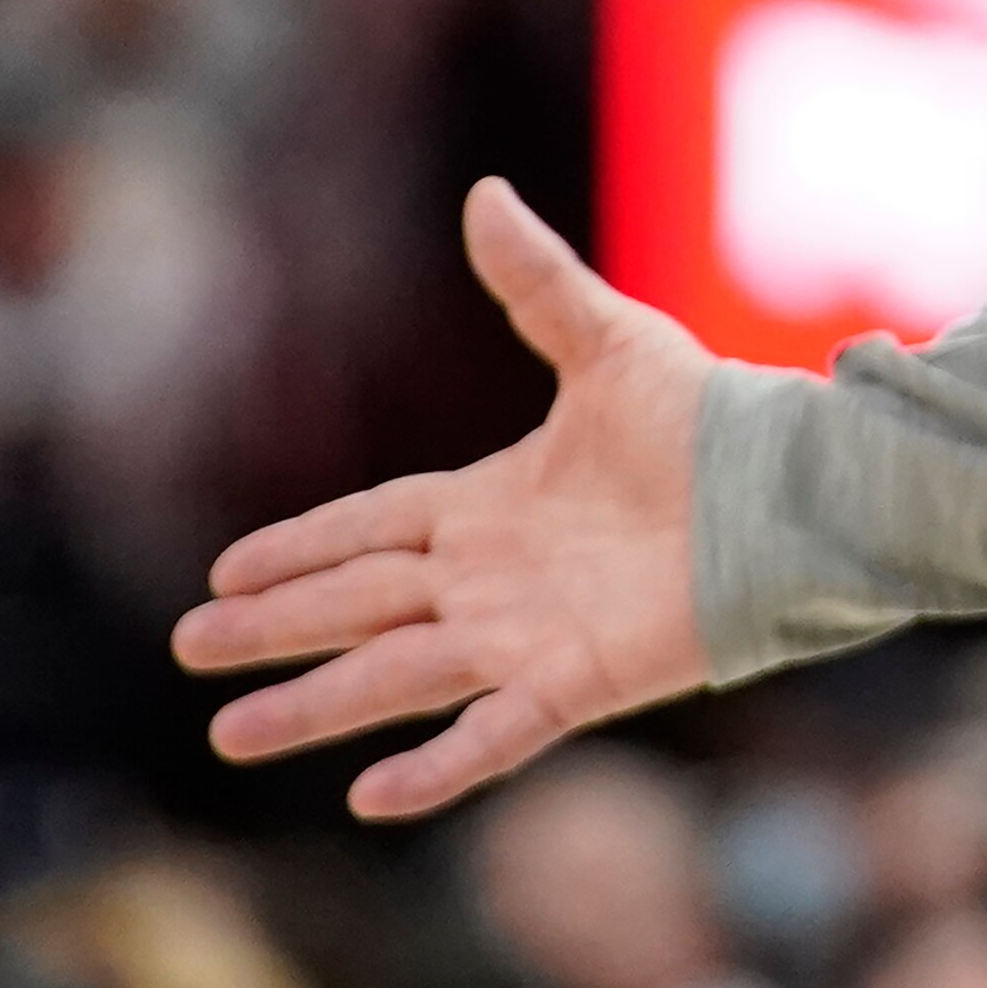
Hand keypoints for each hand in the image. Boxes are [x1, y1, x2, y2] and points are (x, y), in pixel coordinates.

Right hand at [175, 178, 716, 815]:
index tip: (224, 575)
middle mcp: (492, 578)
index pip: (370, 529)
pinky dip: (438, 764)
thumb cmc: (712, 418)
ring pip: (398, 677)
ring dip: (317, 705)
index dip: (299, 549)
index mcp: (489, 504)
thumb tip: (484, 191)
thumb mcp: (608, 340)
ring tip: (229, 732)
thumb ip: (537, 281)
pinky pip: (495, 731)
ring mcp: (529, 634)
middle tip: (191, 648)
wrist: (795, 487)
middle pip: (359, 605)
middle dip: (276, 627)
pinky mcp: (579, 679)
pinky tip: (371, 796)